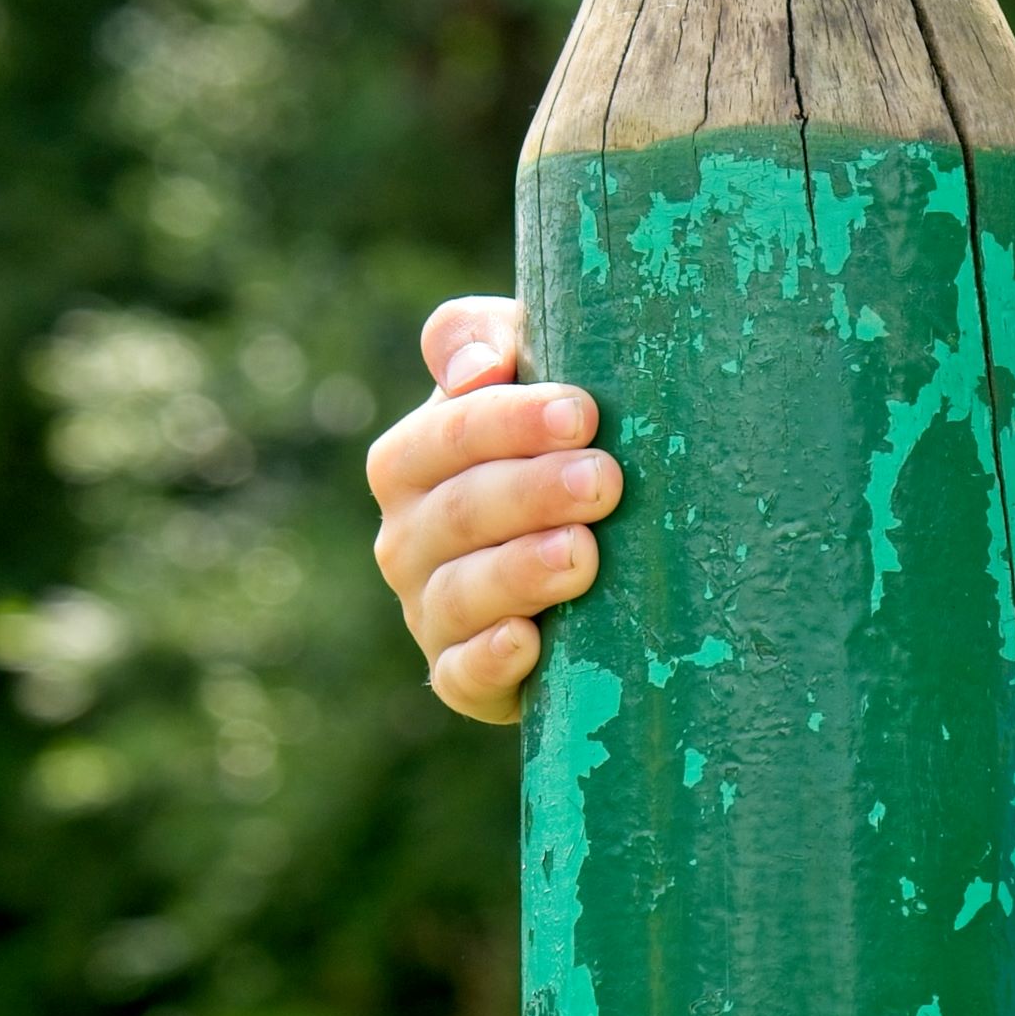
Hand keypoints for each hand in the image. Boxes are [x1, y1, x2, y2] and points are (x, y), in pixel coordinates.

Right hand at [363, 294, 616, 724]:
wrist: (600, 569)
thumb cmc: (563, 446)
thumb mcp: (530, 371)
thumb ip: (486, 338)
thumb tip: (474, 370)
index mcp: (415, 458)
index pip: (446, 434)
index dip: (510, 422)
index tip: (583, 412)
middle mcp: (409, 536)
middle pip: (459, 511)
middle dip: (531, 493)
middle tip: (605, 479)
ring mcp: (431, 610)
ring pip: (462, 593)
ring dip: (520, 573)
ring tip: (584, 554)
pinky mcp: (463, 678)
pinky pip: (461, 675)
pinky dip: (490, 661)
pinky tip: (530, 643)